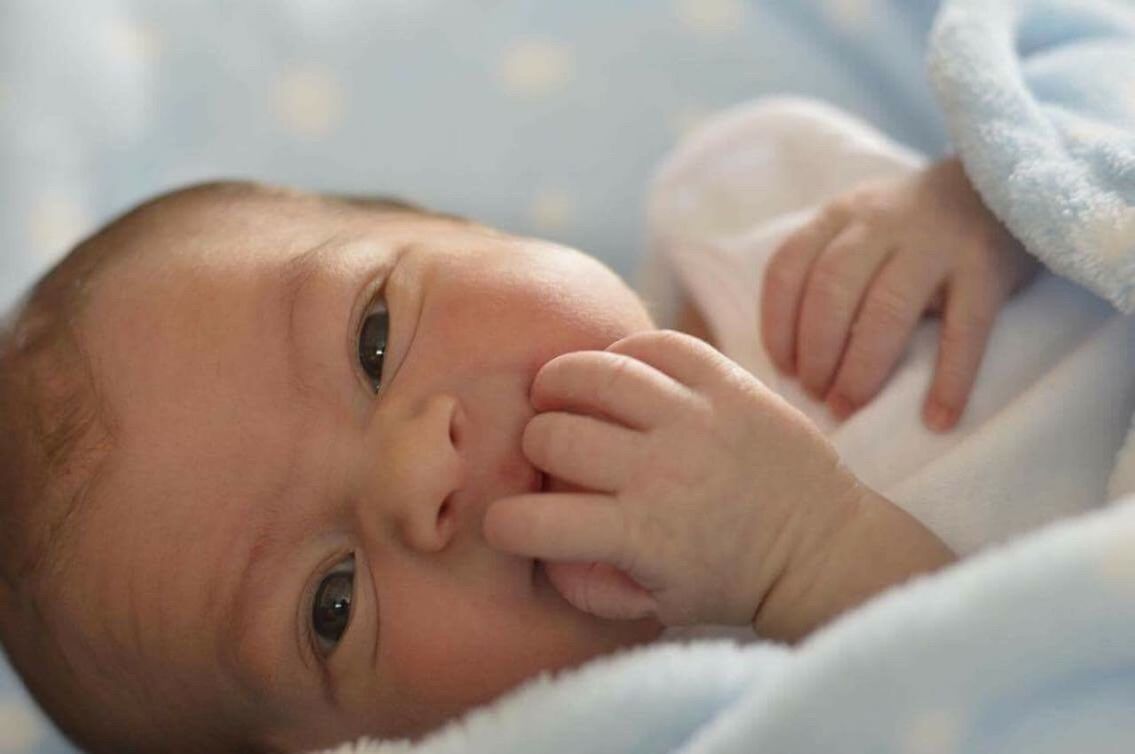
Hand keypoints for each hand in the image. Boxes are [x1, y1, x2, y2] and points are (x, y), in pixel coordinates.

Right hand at [483, 330, 867, 627]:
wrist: (820, 550)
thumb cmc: (731, 580)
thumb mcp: (657, 603)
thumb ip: (590, 581)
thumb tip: (540, 546)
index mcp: (640, 535)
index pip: (533, 522)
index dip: (503, 522)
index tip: (508, 520)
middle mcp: (662, 471)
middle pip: (554, 435)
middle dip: (534, 444)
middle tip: (544, 448)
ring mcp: (697, 420)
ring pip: (596, 373)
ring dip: (562, 382)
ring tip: (557, 392)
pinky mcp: (729, 384)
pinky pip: (659, 344)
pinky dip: (626, 350)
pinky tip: (619, 369)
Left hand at [760, 157, 1041, 430]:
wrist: (1003, 185)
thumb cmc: (914, 228)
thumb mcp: (861, 228)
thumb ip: (828, 269)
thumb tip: (795, 358)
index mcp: (840, 215)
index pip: (788, 267)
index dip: (777, 324)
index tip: (783, 368)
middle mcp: (881, 222)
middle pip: (831, 291)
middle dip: (816, 353)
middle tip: (817, 396)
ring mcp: (936, 241)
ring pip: (886, 310)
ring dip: (861, 368)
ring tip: (850, 407)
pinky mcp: (986, 266)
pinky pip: (965, 331)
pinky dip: (949, 380)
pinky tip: (937, 419)